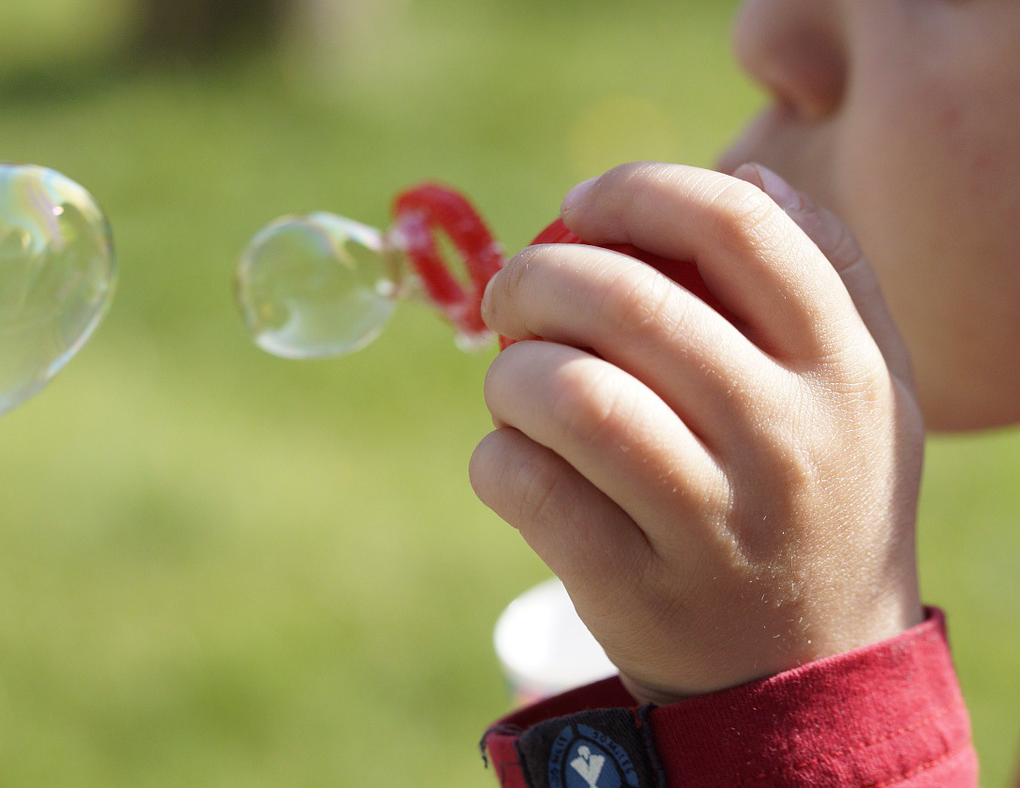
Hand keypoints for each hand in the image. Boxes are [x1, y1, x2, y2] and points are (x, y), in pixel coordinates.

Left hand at [469, 162, 924, 704]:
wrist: (805, 669)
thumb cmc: (816, 496)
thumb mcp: (861, 388)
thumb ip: (827, 275)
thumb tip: (749, 173)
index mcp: (842, 368)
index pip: (736, 226)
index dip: (636, 191)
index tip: (578, 205)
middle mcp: (786, 439)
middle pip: (627, 300)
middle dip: (535, 276)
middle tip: (510, 292)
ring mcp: (712, 522)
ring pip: (567, 394)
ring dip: (509, 373)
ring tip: (515, 383)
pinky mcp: (636, 590)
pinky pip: (526, 486)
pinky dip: (494, 457)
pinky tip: (514, 461)